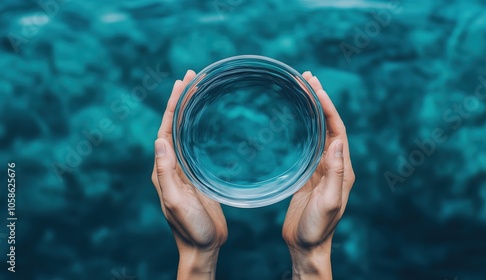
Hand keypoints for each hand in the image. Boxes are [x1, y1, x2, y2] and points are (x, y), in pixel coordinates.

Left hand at [151, 70, 227, 279]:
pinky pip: (194, 145)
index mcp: (163, 170)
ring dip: (188, 111)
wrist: (203, 247)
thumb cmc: (191, 229)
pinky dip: (198, 128)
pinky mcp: (196, 176)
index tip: (183, 83)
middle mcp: (170, 166)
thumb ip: (166, 174)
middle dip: (180, 101)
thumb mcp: (177, 202)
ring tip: (198, 90)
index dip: (173, 105)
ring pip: (184, 133)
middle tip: (192, 77)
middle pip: (173, 126)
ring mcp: (183, 170)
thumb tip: (158, 141)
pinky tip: (206, 121)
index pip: (165, 129)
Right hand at [282, 72, 354, 278]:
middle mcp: (335, 165)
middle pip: (329, 125)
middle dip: (320, 101)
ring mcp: (322, 169)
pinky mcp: (308, 174)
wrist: (306, 245)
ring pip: (318, 132)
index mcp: (343, 169)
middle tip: (307, 77)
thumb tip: (339, 141)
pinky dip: (302, 127)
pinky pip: (307, 144)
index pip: (337, 130)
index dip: (328, 108)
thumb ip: (336, 173)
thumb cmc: (317, 228)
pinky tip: (294, 119)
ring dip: (312, 110)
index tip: (315, 88)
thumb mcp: (328, 202)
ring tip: (301, 89)